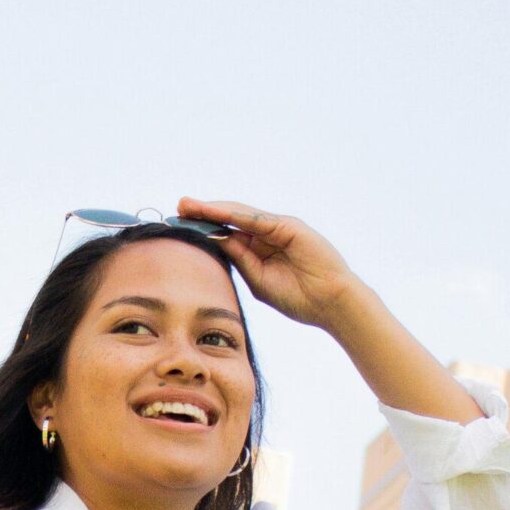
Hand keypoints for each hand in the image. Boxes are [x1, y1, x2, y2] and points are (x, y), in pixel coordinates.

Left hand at [175, 196, 365, 330]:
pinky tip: (214, 212)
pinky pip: (255, 218)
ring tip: (190, 205)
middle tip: (178, 206)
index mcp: (261, 250)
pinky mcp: (288, 226)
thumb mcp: (259, 281)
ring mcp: (279, 228)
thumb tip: (216, 243)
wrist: (331, 303)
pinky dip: (233, 214)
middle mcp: (268, 235)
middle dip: (204, 213)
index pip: (228, 234)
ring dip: (213, 209)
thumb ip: (241, 261)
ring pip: (239, 214)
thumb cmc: (300, 299)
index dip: (205, 228)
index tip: (181, 226)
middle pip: (230, 219)